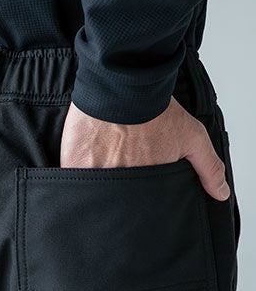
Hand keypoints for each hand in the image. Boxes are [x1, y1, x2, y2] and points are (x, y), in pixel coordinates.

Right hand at [60, 98, 229, 200]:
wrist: (123, 85)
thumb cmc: (155, 109)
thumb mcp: (191, 137)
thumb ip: (209, 167)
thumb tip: (220, 194)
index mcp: (144, 180)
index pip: (136, 206)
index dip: (134, 204)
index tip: (131, 198)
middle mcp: (118, 181)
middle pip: (111, 203)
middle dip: (112, 200)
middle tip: (114, 181)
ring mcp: (93, 173)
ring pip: (90, 193)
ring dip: (92, 189)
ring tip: (97, 171)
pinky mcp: (72, 162)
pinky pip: (69, 180)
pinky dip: (73, 179)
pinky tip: (79, 168)